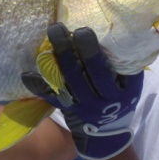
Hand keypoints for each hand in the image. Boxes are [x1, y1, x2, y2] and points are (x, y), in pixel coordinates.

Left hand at [22, 23, 142, 159]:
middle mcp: (103, 99)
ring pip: (70, 82)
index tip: (83, 31)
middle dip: (73, 49)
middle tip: (60, 28)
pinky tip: (27, 73)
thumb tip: (118, 32)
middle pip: (88, 73)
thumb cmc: (121, 97)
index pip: (109, 70)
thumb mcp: (131, 85)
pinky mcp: (67, 109)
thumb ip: (126, 66)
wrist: (107, 131)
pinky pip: (51, 97)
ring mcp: (83, 105)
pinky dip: (39, 86)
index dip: (95, 52)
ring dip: (58, 58)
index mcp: (122, 91)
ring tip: (51, 35)